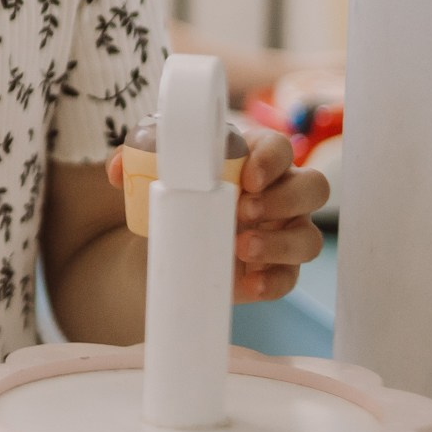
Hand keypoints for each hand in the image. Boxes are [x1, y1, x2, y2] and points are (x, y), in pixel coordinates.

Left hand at [106, 128, 328, 302]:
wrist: (162, 243)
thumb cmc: (172, 193)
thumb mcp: (152, 172)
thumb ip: (134, 161)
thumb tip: (118, 169)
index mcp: (255, 159)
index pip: (280, 147)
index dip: (272, 159)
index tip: (248, 176)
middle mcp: (280, 194)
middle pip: (313, 187)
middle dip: (285, 199)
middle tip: (245, 209)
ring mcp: (284, 234)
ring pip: (310, 237)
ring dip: (281, 243)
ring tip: (241, 246)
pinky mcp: (276, 270)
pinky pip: (290, 278)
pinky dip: (273, 281)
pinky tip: (250, 284)